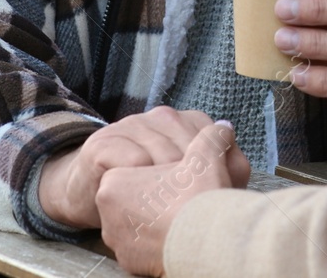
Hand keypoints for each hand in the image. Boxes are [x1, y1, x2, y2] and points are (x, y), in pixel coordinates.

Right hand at [38, 107, 242, 229]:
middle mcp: (159, 117)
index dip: (218, 170)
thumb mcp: (183, 180)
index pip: (215, 137)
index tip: (214, 194)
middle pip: (192, 145)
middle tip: (193, 208)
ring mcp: (131, 126)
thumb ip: (217, 170)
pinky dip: (140, 181)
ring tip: (168, 208)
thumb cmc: (145, 190)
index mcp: (183, 122)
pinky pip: (131, 159)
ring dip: (169, 185)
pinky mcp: (104, 142)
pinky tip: (142, 198)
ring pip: (164, 152)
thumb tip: (236, 171)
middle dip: (196, 181)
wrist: (89, 191)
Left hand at [98, 122, 246, 275]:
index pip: (134, 171)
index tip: (178, 178)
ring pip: (140, 223)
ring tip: (185, 215)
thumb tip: (222, 129)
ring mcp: (120, 244)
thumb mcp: (205, 159)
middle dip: (158, 196)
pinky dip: (161, 241)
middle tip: (183, 195)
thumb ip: (211, 139)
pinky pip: (145, 248)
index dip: (161, 171)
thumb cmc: (196, 201)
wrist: (207, 247)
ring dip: (159, 218)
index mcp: (113, 186)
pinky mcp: (133, 264)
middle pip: (137, 198)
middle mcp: (109, 217)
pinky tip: (181, 235)